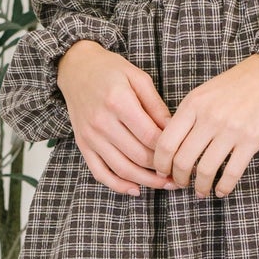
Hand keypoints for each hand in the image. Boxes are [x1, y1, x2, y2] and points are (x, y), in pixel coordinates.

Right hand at [56, 39, 176, 196]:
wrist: (75, 68)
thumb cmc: (110, 70)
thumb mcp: (138, 78)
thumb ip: (156, 106)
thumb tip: (174, 131)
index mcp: (119, 102)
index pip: (150, 136)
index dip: (169, 149)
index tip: (183, 153)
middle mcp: (102, 122)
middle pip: (138, 156)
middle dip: (162, 169)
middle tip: (180, 173)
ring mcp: (90, 136)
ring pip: (122, 169)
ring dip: (146, 182)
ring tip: (166, 184)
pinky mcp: (83, 145)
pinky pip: (100, 173)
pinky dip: (118, 186)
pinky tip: (136, 190)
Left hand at [154, 53, 258, 197]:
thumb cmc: (234, 85)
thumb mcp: (203, 93)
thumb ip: (186, 116)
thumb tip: (170, 146)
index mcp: (193, 104)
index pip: (166, 142)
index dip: (160, 163)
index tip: (162, 171)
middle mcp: (209, 118)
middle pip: (183, 160)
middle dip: (178, 178)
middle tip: (180, 183)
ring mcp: (231, 129)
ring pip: (206, 170)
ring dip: (200, 186)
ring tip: (201, 191)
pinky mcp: (252, 140)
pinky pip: (232, 172)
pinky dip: (224, 187)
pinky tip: (221, 191)